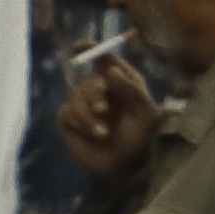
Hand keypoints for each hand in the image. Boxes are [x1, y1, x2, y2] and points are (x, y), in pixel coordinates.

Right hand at [52, 56, 157, 180]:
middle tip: (104, 109)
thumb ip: (133, 90)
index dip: (91, 49)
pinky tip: (94, 135)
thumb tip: (111, 70)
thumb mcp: (147, 115)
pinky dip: (81, 123)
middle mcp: (101, 89)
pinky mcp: (69, 119)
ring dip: (89, 115)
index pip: (105, 59)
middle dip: (95, 92)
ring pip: (75, 96)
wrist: (124, 166)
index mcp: (122, 82)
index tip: (79, 46)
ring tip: (104, 133)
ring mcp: (83, 104)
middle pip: (90, 79)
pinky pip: (68, 112)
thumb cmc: (141, 139)